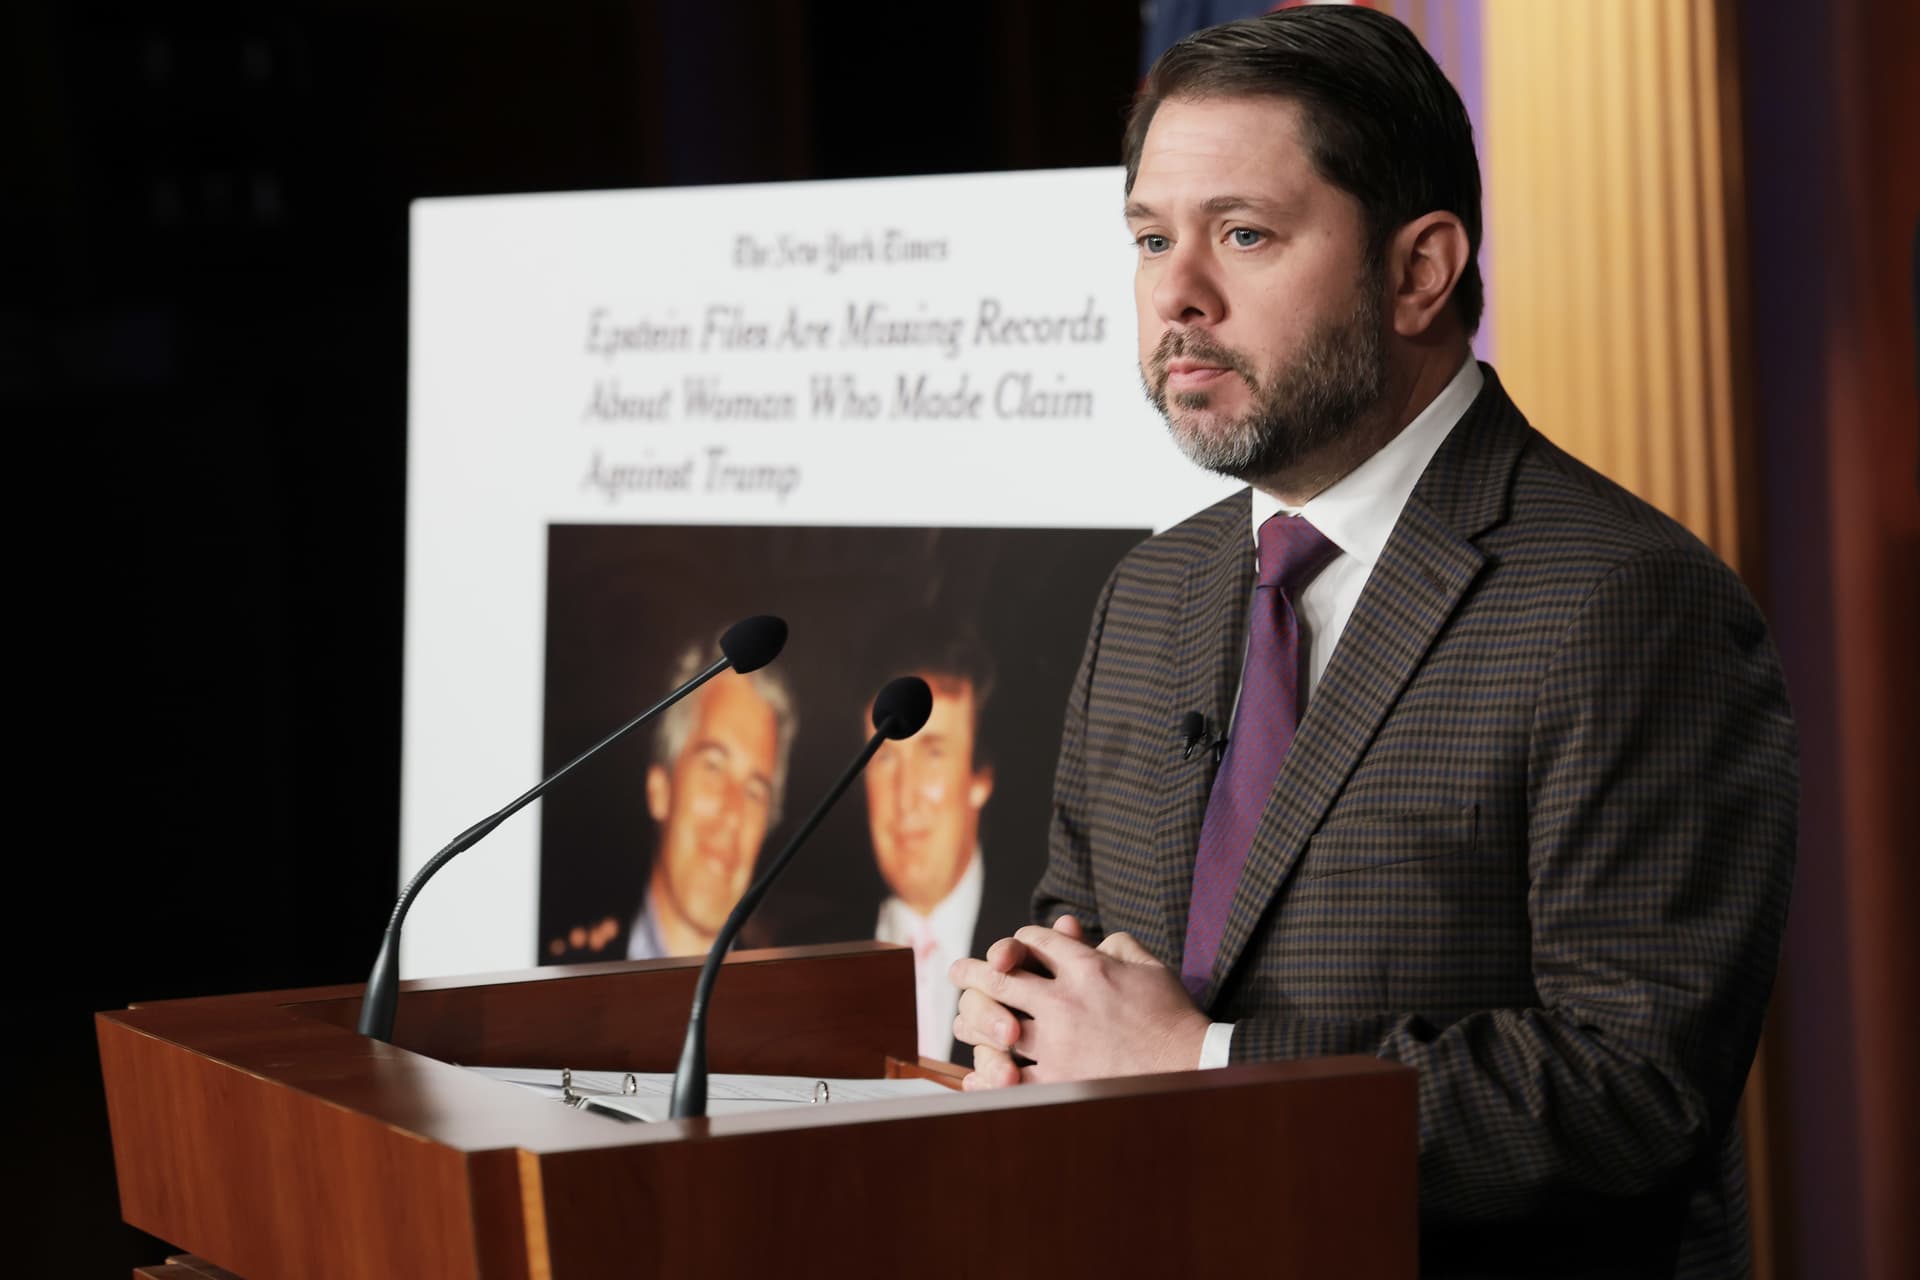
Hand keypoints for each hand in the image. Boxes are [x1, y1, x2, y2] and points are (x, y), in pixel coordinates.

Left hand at [949, 917, 1208, 1089]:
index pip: (1034, 940)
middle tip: (957, 972)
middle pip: (1001, 977)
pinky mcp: (1061, 1080)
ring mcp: (1060, 1042)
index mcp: (1087, 966)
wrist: (1192, 1067)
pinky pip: (1012, 1078)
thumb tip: (1083, 935)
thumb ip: (1115, 944)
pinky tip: (976, 1076)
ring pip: (997, 1025)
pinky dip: (989, 1078)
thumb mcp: (1150, 966)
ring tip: (962, 1022)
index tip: (1011, 951)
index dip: (1018, 941)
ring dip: (974, 1022)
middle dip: (973, 972)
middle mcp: (1066, 1000)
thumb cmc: (1173, 1017)